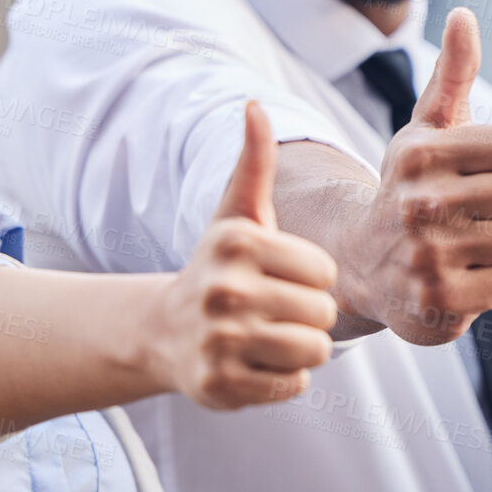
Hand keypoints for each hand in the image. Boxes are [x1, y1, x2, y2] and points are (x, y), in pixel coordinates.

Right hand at [154, 101, 338, 408]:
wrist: (166, 331)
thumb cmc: (219, 267)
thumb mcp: (236, 213)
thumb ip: (254, 162)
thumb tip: (254, 105)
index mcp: (237, 243)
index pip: (325, 271)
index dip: (312, 278)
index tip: (280, 277)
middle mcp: (224, 291)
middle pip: (324, 313)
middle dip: (311, 316)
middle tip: (275, 311)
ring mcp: (219, 342)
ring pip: (314, 351)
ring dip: (300, 349)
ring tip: (269, 336)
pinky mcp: (220, 386)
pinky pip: (294, 385)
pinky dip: (283, 378)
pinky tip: (254, 363)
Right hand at [337, 8, 491, 344]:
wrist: (364, 261)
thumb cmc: (411, 187)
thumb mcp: (426, 128)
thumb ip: (452, 73)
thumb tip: (463, 15)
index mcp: (420, 153)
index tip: (476, 173)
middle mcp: (418, 204)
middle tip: (473, 213)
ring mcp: (426, 257)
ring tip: (466, 243)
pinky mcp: (438, 303)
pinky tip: (461, 274)